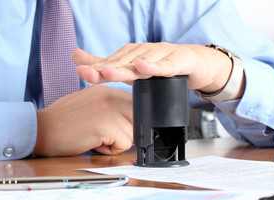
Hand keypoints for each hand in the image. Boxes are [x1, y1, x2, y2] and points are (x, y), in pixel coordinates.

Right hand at [34, 85, 132, 156]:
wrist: (39, 130)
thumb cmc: (62, 123)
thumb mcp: (90, 107)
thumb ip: (111, 109)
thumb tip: (130, 120)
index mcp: (106, 90)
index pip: (136, 105)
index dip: (130, 121)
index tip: (118, 128)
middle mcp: (110, 95)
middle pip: (138, 118)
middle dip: (126, 132)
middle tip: (104, 135)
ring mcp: (109, 107)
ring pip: (133, 133)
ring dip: (117, 142)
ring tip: (96, 138)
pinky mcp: (106, 123)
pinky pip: (124, 143)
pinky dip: (110, 150)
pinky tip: (93, 144)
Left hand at [73, 43, 243, 98]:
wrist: (196, 63)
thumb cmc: (162, 66)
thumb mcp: (133, 70)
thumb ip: (106, 66)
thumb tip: (77, 59)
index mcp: (132, 55)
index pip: (111, 62)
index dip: (95, 68)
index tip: (79, 71)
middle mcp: (144, 53)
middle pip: (122, 63)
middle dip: (104, 69)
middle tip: (87, 72)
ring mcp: (161, 55)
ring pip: (142, 64)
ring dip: (125, 68)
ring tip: (108, 72)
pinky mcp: (178, 61)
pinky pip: (165, 66)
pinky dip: (154, 67)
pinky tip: (143, 67)